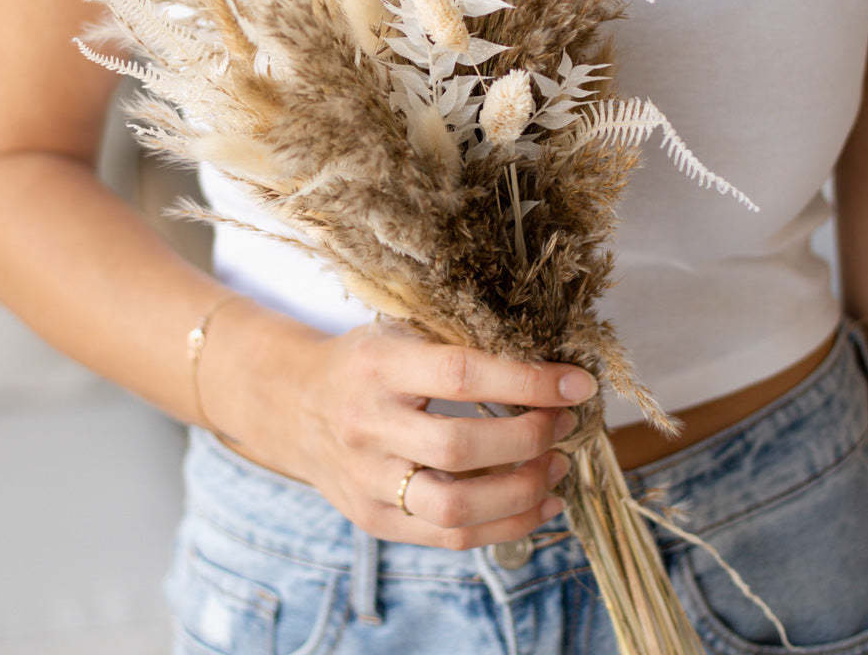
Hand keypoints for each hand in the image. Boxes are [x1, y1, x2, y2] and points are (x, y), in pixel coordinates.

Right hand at [288, 324, 596, 549]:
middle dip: (530, 437)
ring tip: (556, 467)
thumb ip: (456, 341)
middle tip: (563, 423)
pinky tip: (540, 503)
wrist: (291, 404)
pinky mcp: (373, 518)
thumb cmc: (362, 362)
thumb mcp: (397, 331)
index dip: (526, 381)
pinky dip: (505, 526)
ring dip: (522, 490)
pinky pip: (447, 536)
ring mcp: (366, 479)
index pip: (459, 375)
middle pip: (460, 447)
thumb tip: (545, 358)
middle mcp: (366, 425)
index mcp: (376, 365)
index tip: (575, 383)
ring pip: (455, 505)